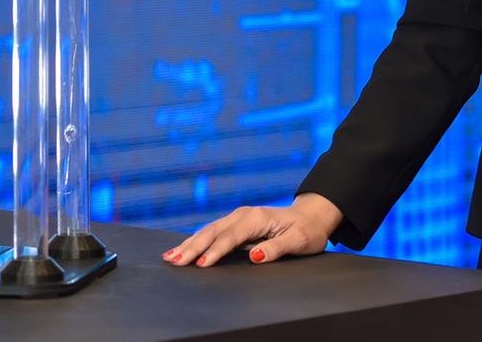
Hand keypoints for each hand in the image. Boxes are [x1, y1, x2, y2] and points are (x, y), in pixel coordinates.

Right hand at [162, 192, 343, 267]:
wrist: (310, 217)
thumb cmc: (306, 231)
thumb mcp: (298, 241)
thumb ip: (276, 248)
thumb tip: (253, 256)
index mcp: (257, 218)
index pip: (231, 236)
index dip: (216, 251)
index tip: (202, 264)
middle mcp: (243, 215)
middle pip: (213, 231)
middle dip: (193, 247)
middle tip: (175, 261)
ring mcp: (238, 218)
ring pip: (209, 231)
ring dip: (190, 244)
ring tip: (171, 257)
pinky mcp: (236, 225)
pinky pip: (213, 233)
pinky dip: (196, 241)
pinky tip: (183, 249)